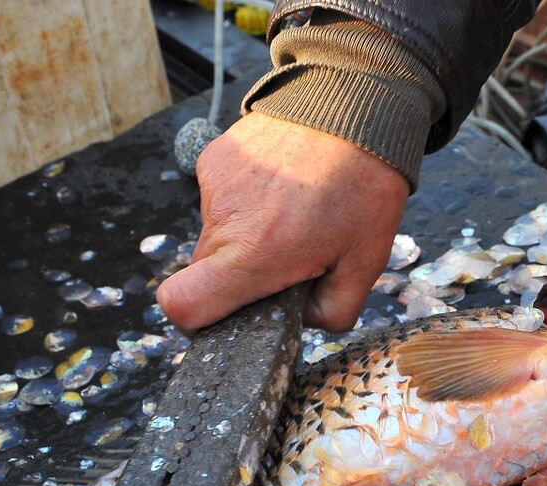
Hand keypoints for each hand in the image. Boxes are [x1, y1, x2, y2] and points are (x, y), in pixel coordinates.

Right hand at [155, 113, 408, 331]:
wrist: (356, 104)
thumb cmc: (364, 187)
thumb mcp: (365, 265)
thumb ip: (330, 313)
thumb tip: (301, 319)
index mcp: (252, 255)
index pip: (182, 305)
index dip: (197, 320)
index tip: (230, 312)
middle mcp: (222, 221)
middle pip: (206, 273)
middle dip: (242, 276)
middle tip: (291, 254)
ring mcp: (213, 186)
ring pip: (217, 235)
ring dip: (247, 235)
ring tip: (294, 211)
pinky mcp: (214, 158)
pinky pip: (220, 199)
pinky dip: (246, 201)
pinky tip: (283, 186)